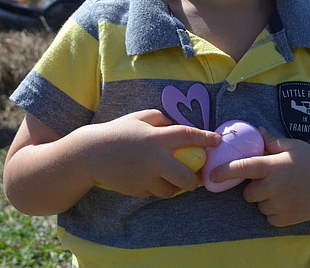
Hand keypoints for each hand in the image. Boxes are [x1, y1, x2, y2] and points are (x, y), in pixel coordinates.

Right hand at [84, 109, 221, 197]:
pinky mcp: (138, 190)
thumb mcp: (138, 118)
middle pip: (186, 176)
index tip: (218, 141)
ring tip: (172, 179)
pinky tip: (152, 179)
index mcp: (156, 137)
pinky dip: (158, 188)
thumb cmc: (117, 132)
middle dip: (194, 180)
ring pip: (172, 190)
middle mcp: (154, 159)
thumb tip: (176, 123)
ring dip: (175, 186)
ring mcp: (146, 177)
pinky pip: (155, 192)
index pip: (188, 136)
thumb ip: (159, 118)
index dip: (206, 138)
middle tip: (195, 177)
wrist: (90, 155)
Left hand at [210, 128, 309, 226]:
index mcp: (274, 166)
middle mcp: (274, 187)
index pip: (242, 168)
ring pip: (258, 205)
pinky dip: (274, 211)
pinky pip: (268, 217)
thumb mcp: (293, 146)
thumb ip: (271, 141)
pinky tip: (289, 200)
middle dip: (254, 186)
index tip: (211, 175)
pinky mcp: (285, 220)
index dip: (224, 172)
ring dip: (265, 199)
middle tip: (271, 180)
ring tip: (285, 190)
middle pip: (248, 192)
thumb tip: (256, 129)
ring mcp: (280, 205)